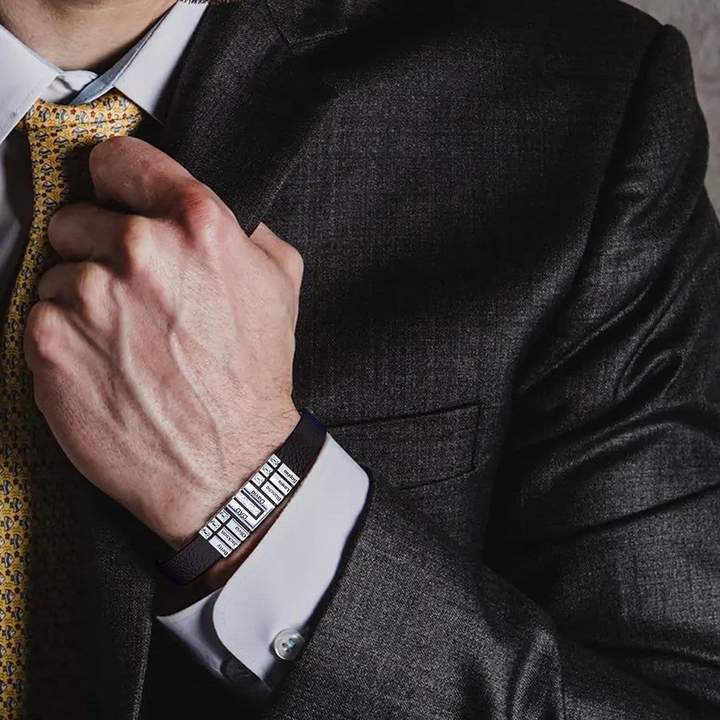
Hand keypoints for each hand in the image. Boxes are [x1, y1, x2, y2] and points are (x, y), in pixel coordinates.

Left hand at [25, 137, 302, 548]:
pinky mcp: (50, 343)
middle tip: (133, 296)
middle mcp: (139, 251)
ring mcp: (89, 297)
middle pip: (77, 218)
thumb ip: (246, 233)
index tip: (114, 196)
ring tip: (123, 341)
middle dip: (100, 249)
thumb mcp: (279, 287)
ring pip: (57, 271)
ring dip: (81, 299)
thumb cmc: (253, 379)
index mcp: (197, 226)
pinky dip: (63, 338)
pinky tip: (103, 365)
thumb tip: (217, 215)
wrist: (225, 465)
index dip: (117, 180)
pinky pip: (39, 317)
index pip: (119, 159)